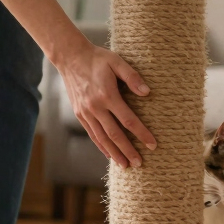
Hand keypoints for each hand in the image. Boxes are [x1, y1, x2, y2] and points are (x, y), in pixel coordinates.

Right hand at [56, 42, 156, 167]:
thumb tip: (147, 93)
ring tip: (126, 165)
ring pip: (102, 138)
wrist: (70, 58)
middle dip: (128, 151)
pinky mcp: (79, 114)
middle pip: (114, 134)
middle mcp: (95, 107)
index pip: (128, 120)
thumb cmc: (97, 58)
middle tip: (140, 164)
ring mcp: (85, 112)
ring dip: (114, 153)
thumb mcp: (117, 61)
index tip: (153, 145)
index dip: (141, 134)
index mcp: (107, 95)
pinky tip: (109, 155)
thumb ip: (132, 77)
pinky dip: (101, 146)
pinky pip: (92, 134)